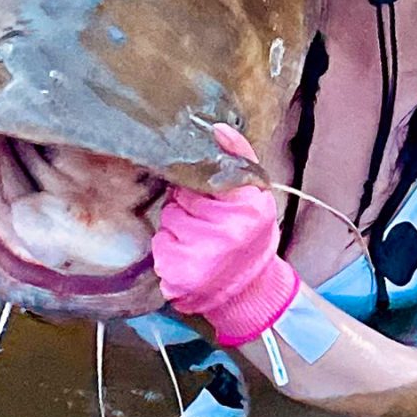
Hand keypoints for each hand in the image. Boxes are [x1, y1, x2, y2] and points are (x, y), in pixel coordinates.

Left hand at [152, 125, 302, 345]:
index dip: (199, 185)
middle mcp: (226, 233)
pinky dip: (170, 250)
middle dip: (187, 207)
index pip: (203, 177)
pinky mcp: (178, 275)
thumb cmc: (250, 234)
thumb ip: (239, 156)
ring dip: (177, 228)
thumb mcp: (256, 194)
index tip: (206, 197)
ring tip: (200, 241)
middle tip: (206, 222)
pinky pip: (160, 247)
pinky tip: (190, 257)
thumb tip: (216, 127)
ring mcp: (201, 257)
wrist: (249, 289)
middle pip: (181, 200)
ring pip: (168, 222)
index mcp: (248, 208)